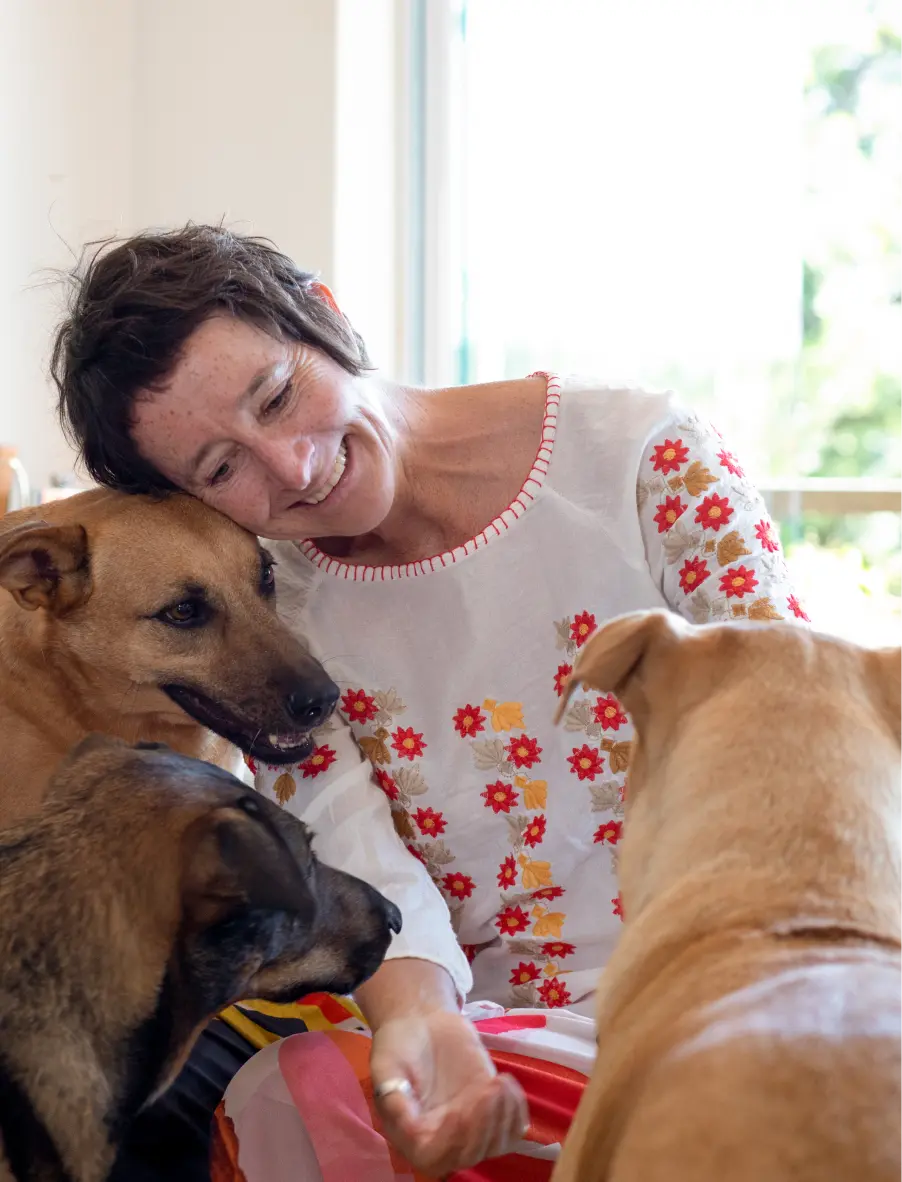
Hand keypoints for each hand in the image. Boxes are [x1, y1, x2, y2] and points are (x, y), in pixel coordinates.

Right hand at [370, 1009, 528, 1174]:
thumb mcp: (386, 1066)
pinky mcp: (490, 1110)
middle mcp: (441, 1139)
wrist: (422, 1023)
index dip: (450, 1141)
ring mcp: (469, 1126)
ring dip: (503, 1119)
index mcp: (411, 1135)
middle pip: (469, 1154)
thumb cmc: (398, 1044)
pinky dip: (516, 1112)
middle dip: (482, 1126)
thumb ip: (392, 1096)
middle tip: (486, 1089)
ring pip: (495, 1146)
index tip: (458, 1110)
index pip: (433, 1156)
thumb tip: (408, 1125)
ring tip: (499, 1083)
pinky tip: (507, 1083)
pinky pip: (512, 1128)